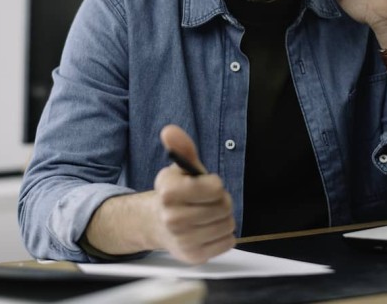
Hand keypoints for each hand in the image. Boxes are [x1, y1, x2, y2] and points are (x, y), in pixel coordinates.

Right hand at [153, 125, 235, 263]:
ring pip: (228, 224)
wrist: (159, 224)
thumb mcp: (180, 169)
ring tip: (208, 214)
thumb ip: (181, 148)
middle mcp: (172, 217)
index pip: (215, 188)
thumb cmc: (177, 194)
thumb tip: (170, 130)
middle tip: (209, 201)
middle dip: (221, 201)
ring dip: (223, 218)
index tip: (207, 185)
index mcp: (168, 191)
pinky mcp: (193, 256)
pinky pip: (228, 242)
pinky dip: (223, 234)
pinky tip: (209, 229)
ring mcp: (182, 239)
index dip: (214, 184)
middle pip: (224, 207)